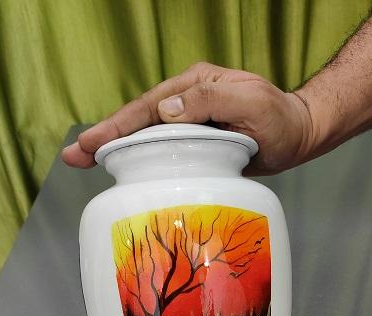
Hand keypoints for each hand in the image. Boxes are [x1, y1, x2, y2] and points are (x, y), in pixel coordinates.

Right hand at [61, 61, 313, 175]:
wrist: (298, 135)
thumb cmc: (279, 118)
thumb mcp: (250, 101)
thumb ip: (210, 100)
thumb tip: (164, 110)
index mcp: (195, 86)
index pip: (149, 106)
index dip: (118, 125)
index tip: (91, 142)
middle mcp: (187, 102)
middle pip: (139, 121)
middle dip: (105, 137)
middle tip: (73, 156)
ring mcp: (190, 124)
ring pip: (147, 138)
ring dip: (117, 151)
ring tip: (86, 164)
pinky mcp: (196, 146)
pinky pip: (163, 153)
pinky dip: (141, 162)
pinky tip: (124, 175)